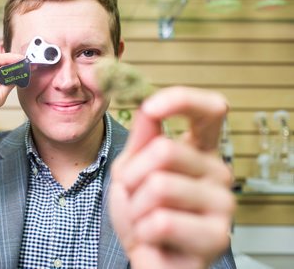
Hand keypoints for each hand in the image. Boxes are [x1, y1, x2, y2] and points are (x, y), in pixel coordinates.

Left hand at [109, 86, 235, 268]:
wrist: (144, 257)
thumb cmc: (140, 213)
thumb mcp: (131, 169)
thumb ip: (142, 139)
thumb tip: (149, 105)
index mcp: (200, 151)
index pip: (210, 110)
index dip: (181, 100)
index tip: (151, 108)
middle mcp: (218, 172)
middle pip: (164, 150)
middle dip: (132, 177)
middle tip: (136, 198)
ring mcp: (223, 204)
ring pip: (159, 185)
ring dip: (135, 207)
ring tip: (144, 220)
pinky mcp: (217, 236)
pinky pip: (161, 221)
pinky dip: (142, 231)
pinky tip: (153, 239)